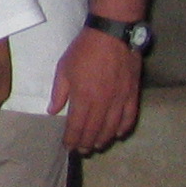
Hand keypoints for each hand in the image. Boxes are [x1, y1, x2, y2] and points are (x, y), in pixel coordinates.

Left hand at [51, 25, 142, 151]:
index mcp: (83, 97)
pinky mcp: (132, 94)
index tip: (68, 147)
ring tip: (97, 146)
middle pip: (94, 130)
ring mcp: (120, 100)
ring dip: (104, 139)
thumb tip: (53, 111)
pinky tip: (119, 134)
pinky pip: (130, 116)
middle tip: (81, 150)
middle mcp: (103, 103)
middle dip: (86, 142)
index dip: (72, 138)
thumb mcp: (63, 69)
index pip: (77, 125)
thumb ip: (59, 92)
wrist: (111, 35)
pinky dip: (124, 127)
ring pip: (112, 127)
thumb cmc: (84, 50)